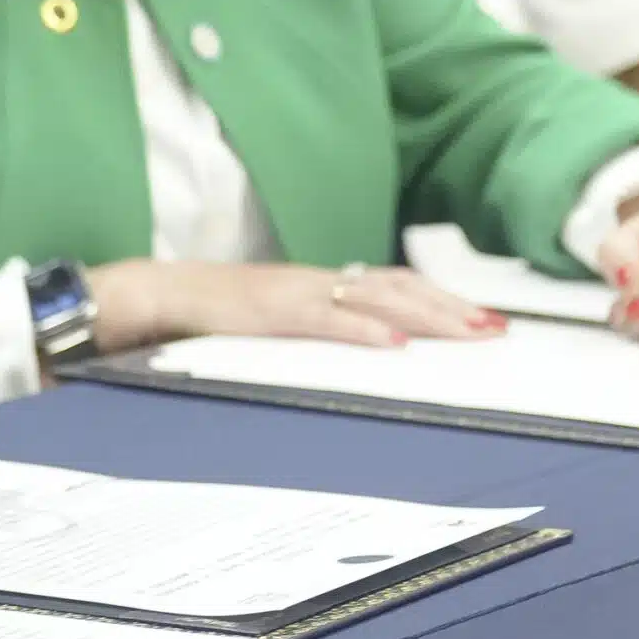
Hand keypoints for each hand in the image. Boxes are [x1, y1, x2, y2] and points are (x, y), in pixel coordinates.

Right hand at [85, 259, 505, 353]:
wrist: (145, 298)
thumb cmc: (201, 318)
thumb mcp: (266, 327)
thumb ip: (307, 335)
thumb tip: (358, 356)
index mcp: (312, 287)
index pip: (388, 287)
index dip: (437, 301)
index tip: (481, 320)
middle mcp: (308, 282)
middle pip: (393, 288)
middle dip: (447, 308)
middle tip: (493, 329)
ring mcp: (288, 293)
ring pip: (370, 298)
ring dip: (422, 315)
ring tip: (462, 332)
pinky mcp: (263, 311)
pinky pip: (320, 319)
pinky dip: (359, 330)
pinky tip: (391, 343)